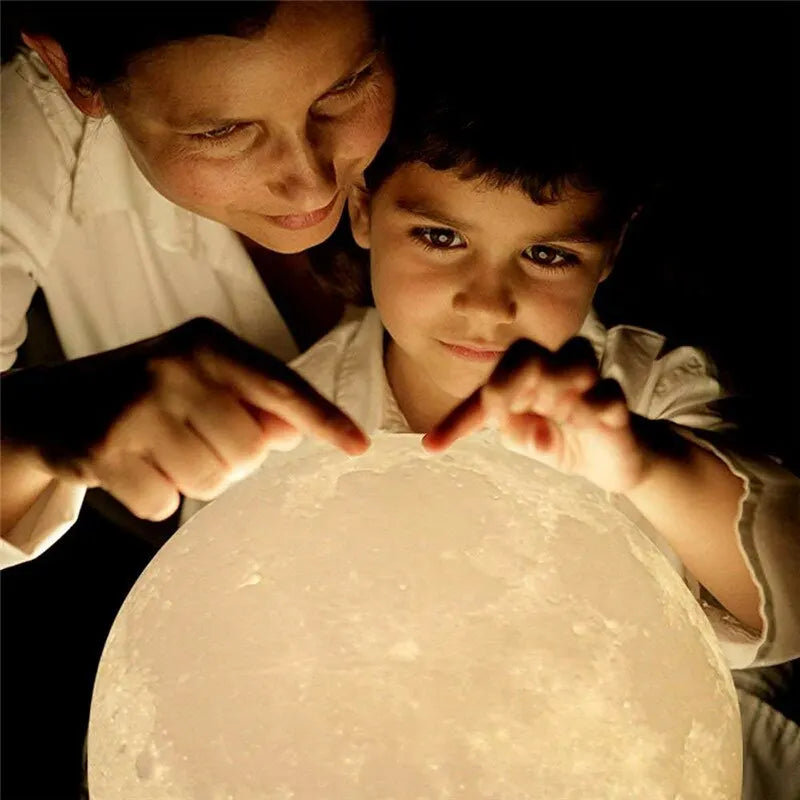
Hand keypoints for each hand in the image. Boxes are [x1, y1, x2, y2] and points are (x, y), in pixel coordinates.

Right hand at [1, 318, 367, 520]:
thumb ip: (252, 400)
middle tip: (196, 440)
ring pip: (212, 482)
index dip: (323, 419)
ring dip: (196, 480)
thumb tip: (290, 432)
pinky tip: (135, 467)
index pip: (280, 386)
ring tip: (166, 451)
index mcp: (208, 344)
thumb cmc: (149, 392)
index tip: (359, 445)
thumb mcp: (202, 379)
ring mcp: (136, 408)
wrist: (52, 403)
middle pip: (249, 450)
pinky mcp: (103, 450)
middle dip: (233, 460)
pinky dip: (156, 497)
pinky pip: (164, 504)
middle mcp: (174, 367)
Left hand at [423, 337, 650, 493]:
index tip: (431, 448)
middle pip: (526, 354)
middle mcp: (551, 368)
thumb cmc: (558, 440)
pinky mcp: (616, 399)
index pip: (486, 388)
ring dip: (558, 395)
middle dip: (509, 387)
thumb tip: (527, 432)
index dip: (458, 420)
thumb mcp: (524, 439)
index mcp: (520, 378)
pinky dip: (593, 411)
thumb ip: (514, 431)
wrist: (609, 460)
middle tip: (508, 417)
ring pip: (572, 359)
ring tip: (561, 418)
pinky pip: (605, 393)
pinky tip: (589, 425)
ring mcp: (587, 380)